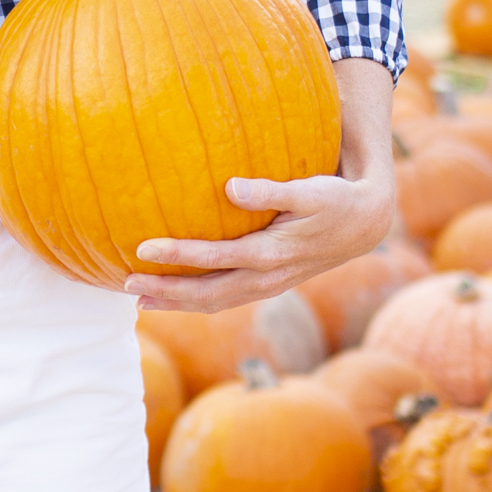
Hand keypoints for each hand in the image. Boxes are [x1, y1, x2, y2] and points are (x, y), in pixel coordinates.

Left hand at [127, 51, 399, 315]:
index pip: (213, 260)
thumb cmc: (334, 199)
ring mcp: (267, 286)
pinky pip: (226, 299)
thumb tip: (230, 188)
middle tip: (126, 285)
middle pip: (207, 294)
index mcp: (270, 255)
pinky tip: (177, 294)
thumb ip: (270, 191)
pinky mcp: (269, 284)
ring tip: (140, 299)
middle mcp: (265, 278)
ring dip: (177, 303)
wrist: (365, 224)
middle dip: (166, 292)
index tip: (143, 249)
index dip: (177, 257)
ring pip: (215, 302)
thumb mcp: (309, 190)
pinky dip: (198, 300)